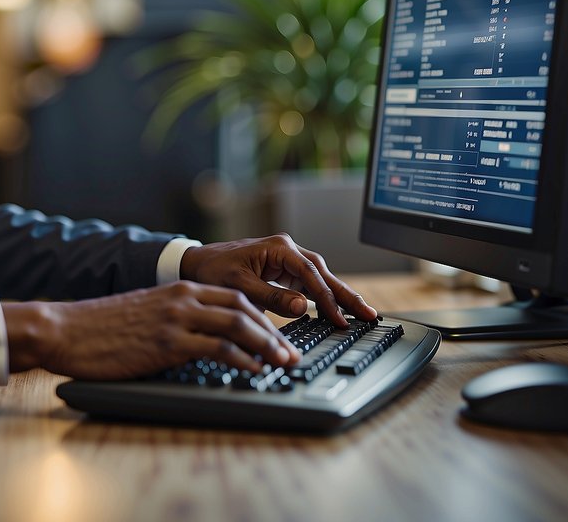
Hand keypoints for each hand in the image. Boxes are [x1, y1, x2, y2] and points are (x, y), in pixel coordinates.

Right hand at [2, 282, 300, 380]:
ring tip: (282, 364)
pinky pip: (217, 348)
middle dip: (274, 332)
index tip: (279, 336)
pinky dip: (242, 359)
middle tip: (291, 354)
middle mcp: (182, 299)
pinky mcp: (167, 342)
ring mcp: (176, 320)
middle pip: (244, 309)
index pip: (234, 297)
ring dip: (267, 346)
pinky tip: (253, 370)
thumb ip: (174, 321)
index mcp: (178, 290)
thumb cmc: (100, 328)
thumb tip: (201, 343)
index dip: (262, 317)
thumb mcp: (144, 315)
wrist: (66, 329)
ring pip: (237, 325)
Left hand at [179, 233, 377, 326]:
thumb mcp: (240, 285)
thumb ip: (271, 297)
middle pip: (324, 273)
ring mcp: (288, 259)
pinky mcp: (284, 269)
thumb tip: (303, 306)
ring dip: (339, 296)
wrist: (197, 263)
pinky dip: (323, 297)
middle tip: (370, 315)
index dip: (327, 298)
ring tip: (362, 315)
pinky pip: (310, 283)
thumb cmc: (214, 271)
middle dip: (347, 295)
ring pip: (320, 278)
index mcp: (279, 248)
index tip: (340, 319)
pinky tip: (337, 310)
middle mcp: (287, 250)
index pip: (311, 274)